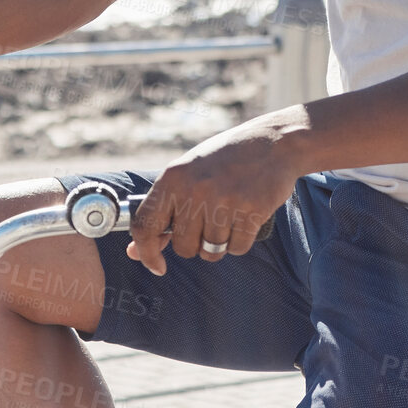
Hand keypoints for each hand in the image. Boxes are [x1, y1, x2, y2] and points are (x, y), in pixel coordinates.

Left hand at [127, 118, 303, 273]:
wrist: (272, 141)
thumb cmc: (225, 160)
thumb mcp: (188, 174)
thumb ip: (162, 211)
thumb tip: (135, 252)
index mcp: (173, 178)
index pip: (145, 227)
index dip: (146, 252)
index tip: (157, 266)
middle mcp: (195, 189)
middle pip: (184, 247)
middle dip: (196, 244)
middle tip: (210, 222)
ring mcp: (225, 200)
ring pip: (212, 251)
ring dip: (221, 244)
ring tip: (230, 216)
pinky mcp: (252, 210)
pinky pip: (237, 248)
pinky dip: (241, 241)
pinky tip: (246, 218)